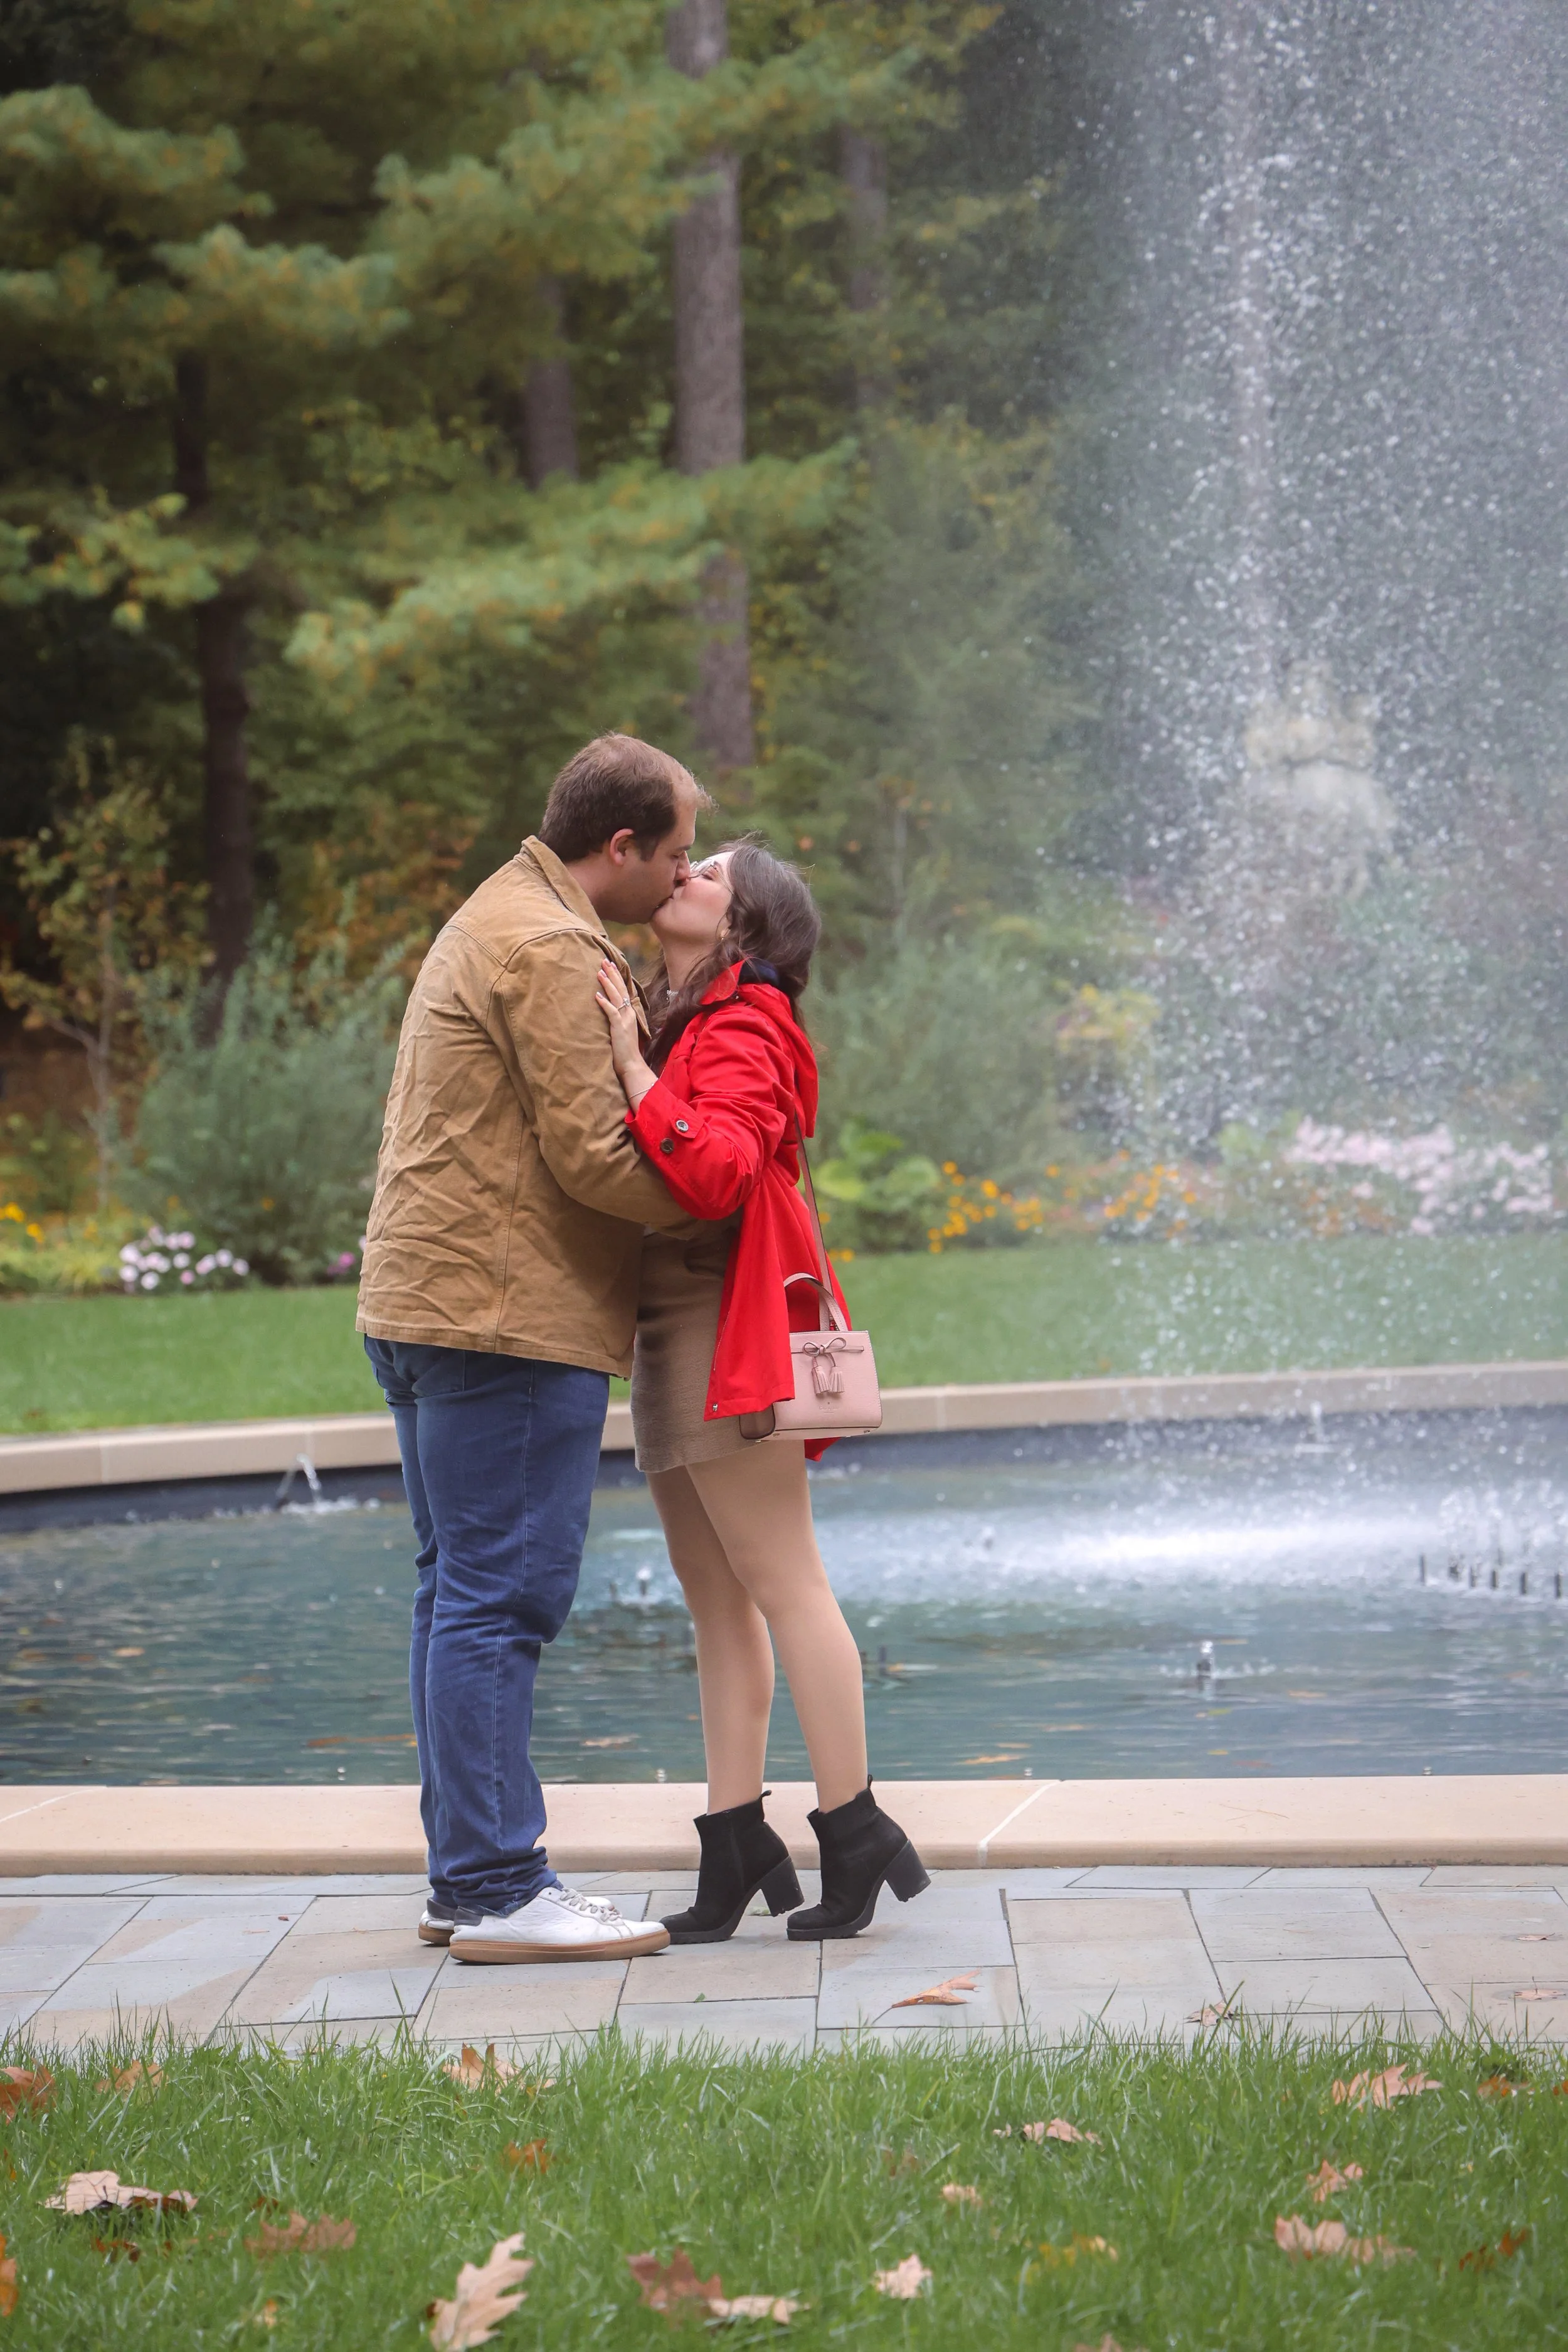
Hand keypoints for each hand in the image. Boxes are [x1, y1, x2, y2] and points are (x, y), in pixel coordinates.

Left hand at [595, 958, 655, 1106]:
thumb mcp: (621, 1031)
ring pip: (616, 996)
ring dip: (607, 983)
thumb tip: (607, 1010)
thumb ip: (616, 1019)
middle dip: (612, 973)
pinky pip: (611, 1012)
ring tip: (599, 971)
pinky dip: (604, 1003)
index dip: (617, 977)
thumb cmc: (624, 1051)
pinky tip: (597, 995)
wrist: (632, 1065)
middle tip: (604, 960)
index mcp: (630, 1013)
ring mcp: (625, 1020)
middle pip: (620, 989)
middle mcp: (629, 1013)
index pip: (623, 990)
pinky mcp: (619, 1028)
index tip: (610, 965)